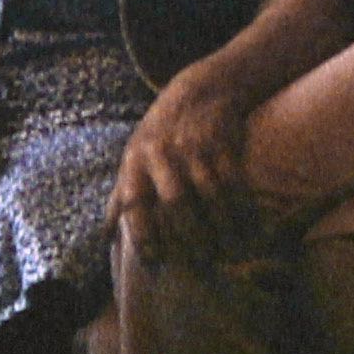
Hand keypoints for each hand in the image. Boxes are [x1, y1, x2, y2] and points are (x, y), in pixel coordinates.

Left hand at [108, 73, 253, 266]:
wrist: (199, 90)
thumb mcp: (134, 157)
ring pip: (210, 193)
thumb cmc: (160, 135)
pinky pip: (234, 180)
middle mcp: (163, 154)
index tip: (155, 261)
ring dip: (221, 225)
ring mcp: (195, 147)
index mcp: (136, 161)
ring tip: (228, 251)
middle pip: (175, 201)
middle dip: (188, 236)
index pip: (134, 202)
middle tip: (200, 263)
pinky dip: (242, 206)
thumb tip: (105, 237)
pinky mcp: (223, 141)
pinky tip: (248, 226)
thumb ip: (121, 195)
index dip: (143, 234)